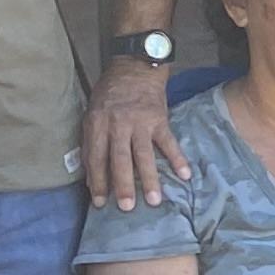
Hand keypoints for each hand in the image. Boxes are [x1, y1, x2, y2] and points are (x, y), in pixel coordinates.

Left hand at [84, 61, 189, 210]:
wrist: (135, 66)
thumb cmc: (109, 93)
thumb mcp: (91, 113)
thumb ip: (91, 141)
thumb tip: (89, 174)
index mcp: (97, 124)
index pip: (96, 158)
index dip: (97, 181)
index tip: (99, 203)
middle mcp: (118, 125)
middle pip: (120, 159)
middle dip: (123, 185)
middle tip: (127, 208)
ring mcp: (140, 122)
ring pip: (144, 155)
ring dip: (150, 179)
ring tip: (155, 200)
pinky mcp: (159, 120)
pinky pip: (168, 142)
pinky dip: (177, 159)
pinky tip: (184, 175)